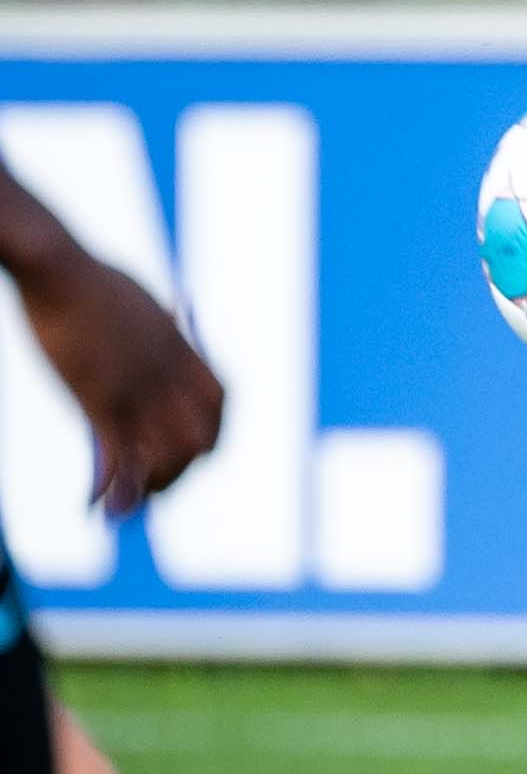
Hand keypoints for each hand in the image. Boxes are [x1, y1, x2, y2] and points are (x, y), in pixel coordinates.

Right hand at [16, 244, 221, 512]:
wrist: (60, 269)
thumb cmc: (89, 279)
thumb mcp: (139, 306)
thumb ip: (159, 325)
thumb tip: (173, 318)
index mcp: (181, 350)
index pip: (220, 401)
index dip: (215, 428)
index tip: (198, 445)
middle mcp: (170, 375)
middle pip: (202, 437)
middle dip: (185, 468)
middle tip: (158, 485)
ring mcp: (139, 390)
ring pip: (168, 455)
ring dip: (151, 485)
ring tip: (126, 504)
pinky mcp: (101, 399)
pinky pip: (118, 456)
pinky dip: (109, 488)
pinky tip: (91, 504)